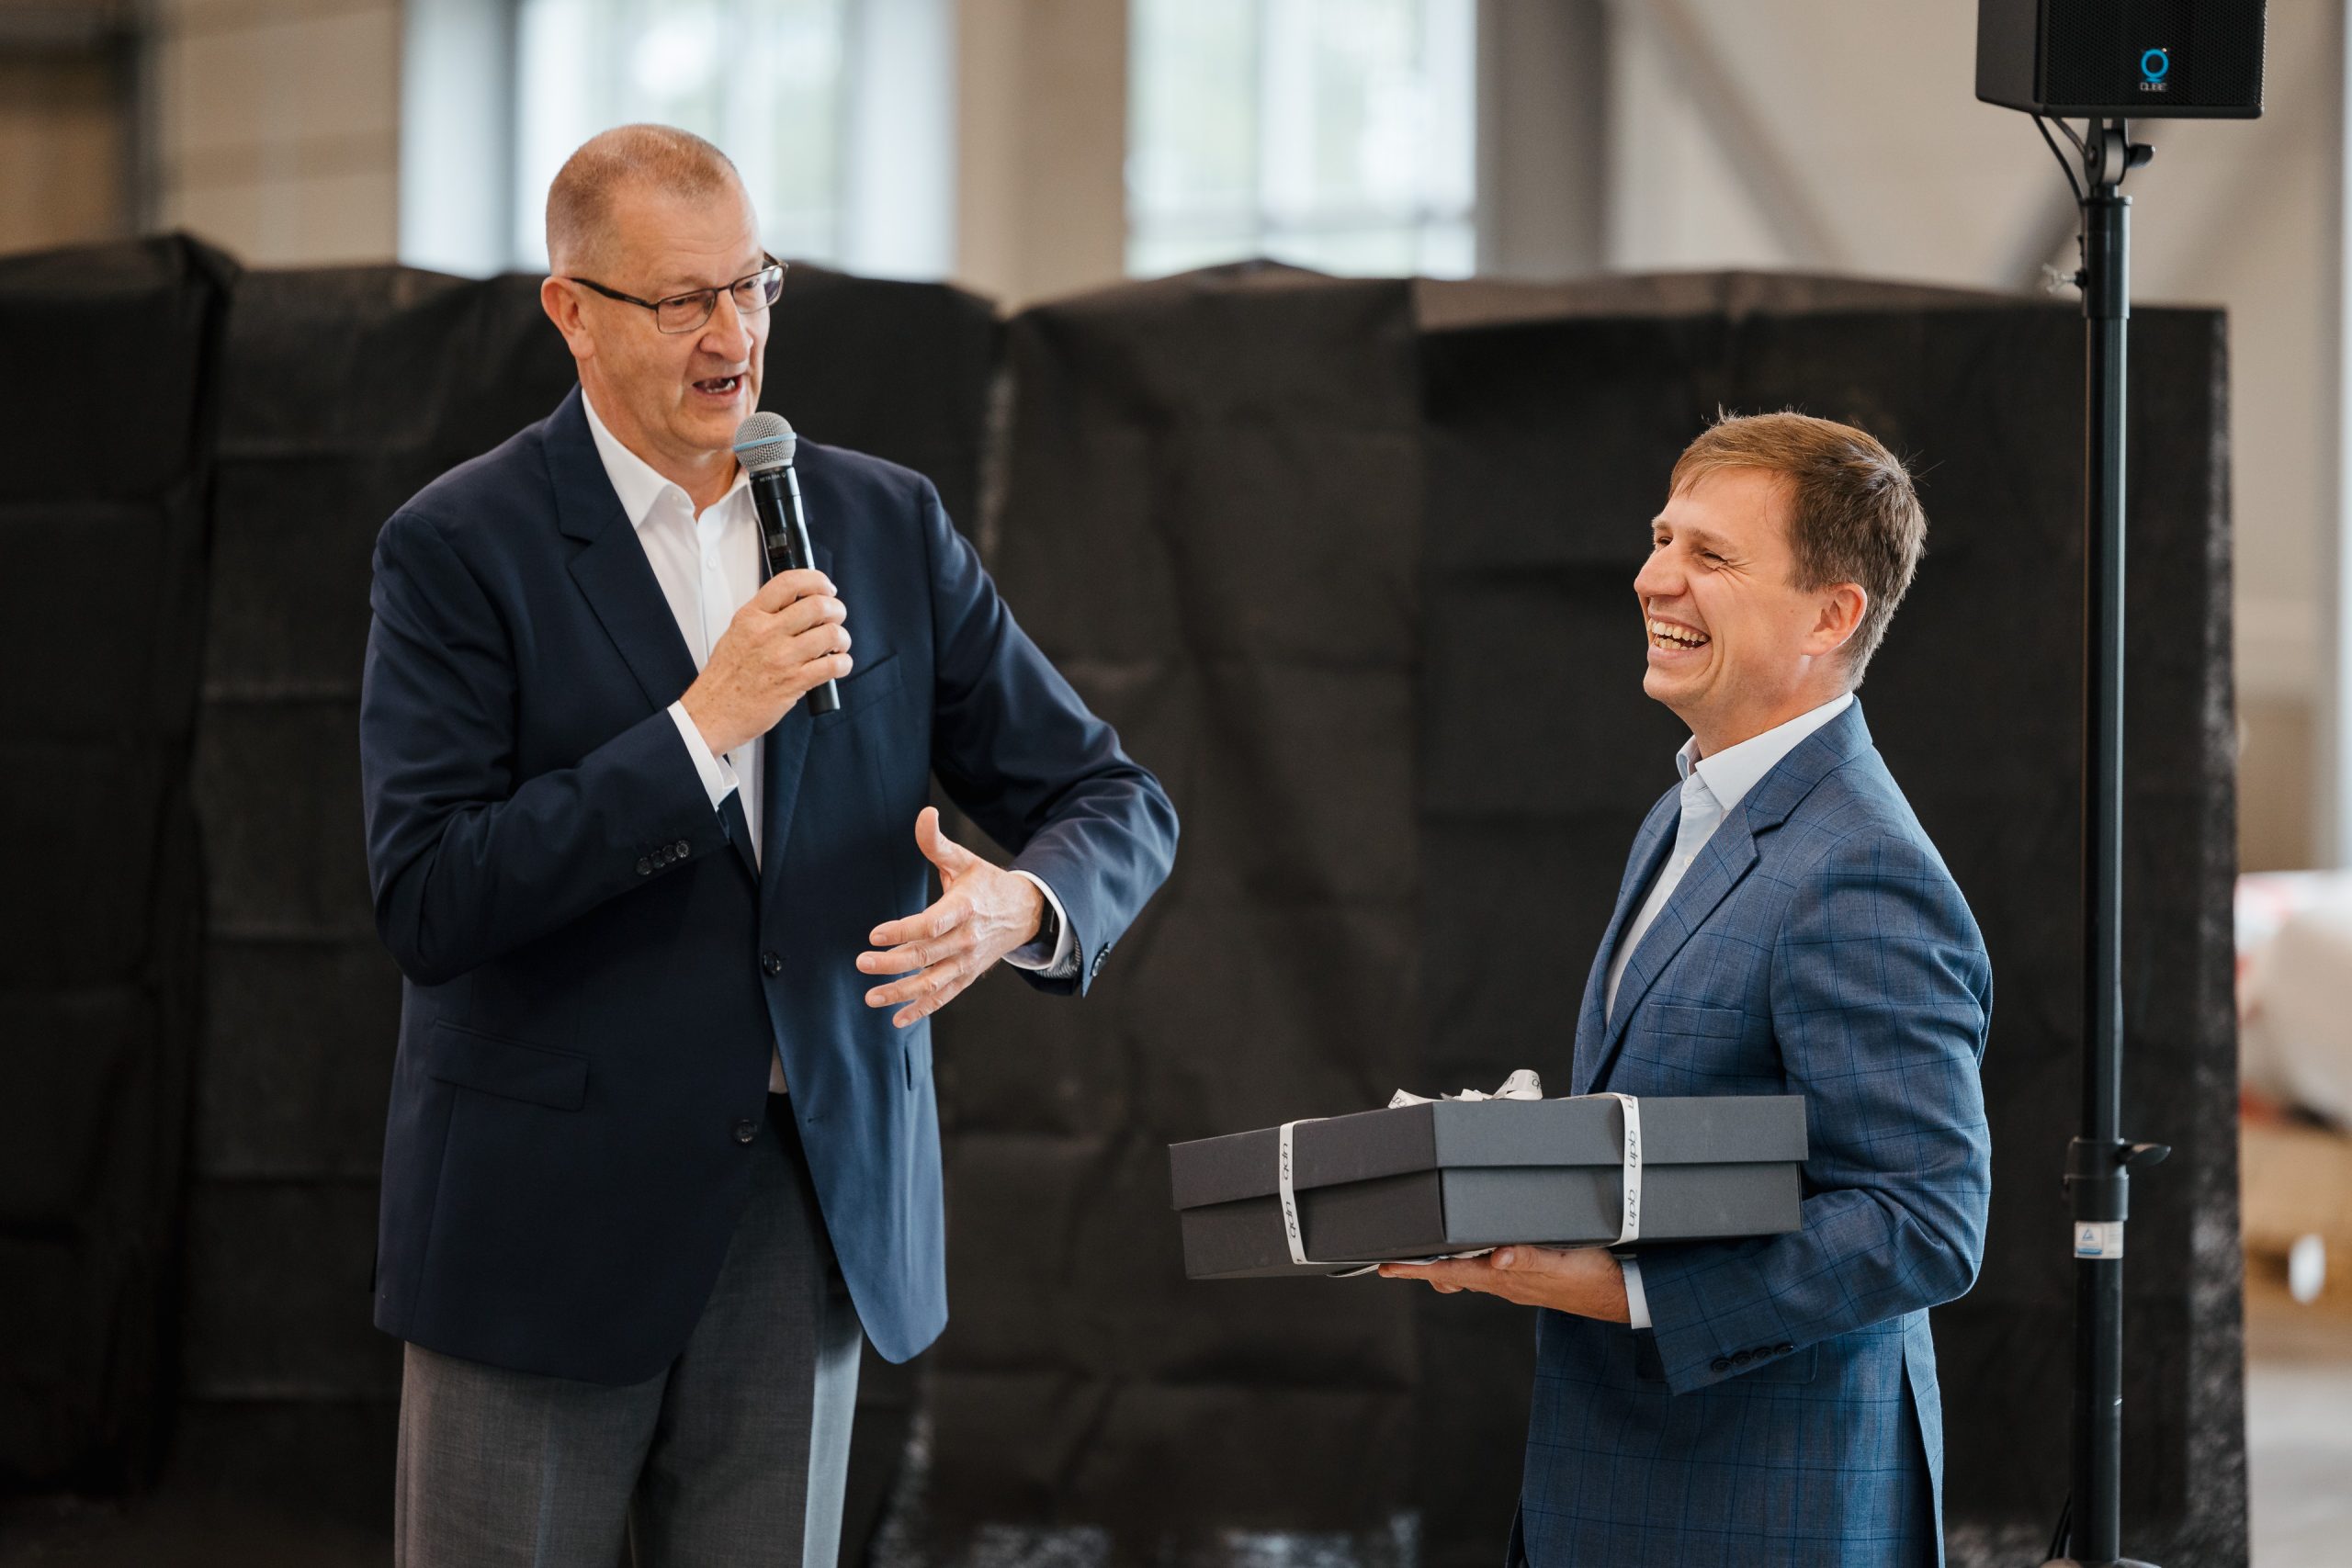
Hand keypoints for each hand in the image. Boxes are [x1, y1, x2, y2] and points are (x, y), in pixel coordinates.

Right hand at [679, 568, 849, 755]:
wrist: (712, 712)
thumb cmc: (725, 677)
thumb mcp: (736, 633)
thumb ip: (764, 616)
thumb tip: (798, 604)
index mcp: (751, 617)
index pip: (789, 583)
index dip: (816, 580)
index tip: (826, 588)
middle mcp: (767, 633)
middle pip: (818, 605)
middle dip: (836, 609)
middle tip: (836, 617)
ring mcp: (781, 658)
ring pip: (831, 634)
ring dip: (842, 638)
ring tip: (837, 644)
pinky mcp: (794, 683)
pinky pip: (833, 665)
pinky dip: (843, 663)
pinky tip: (838, 664)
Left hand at [856, 807, 1046, 1027]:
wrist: (1025, 912)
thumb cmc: (986, 883)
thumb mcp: (964, 861)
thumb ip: (937, 843)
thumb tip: (924, 813)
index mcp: (964, 908)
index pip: (931, 924)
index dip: (903, 930)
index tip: (875, 933)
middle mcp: (966, 939)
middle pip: (926, 956)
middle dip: (892, 963)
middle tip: (861, 963)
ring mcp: (968, 962)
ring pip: (932, 983)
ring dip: (901, 993)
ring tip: (870, 998)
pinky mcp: (968, 976)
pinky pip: (944, 997)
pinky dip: (922, 1010)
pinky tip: (897, 1019)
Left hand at [1378, 1246, 1630, 1321]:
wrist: (1625, 1295)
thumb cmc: (1594, 1278)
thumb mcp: (1563, 1263)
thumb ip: (1530, 1258)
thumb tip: (1498, 1256)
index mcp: (1505, 1278)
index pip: (1450, 1271)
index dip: (1416, 1268)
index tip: (1386, 1267)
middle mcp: (1504, 1283)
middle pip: (1452, 1274)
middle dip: (1420, 1267)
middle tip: (1389, 1261)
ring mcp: (1516, 1283)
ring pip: (1470, 1272)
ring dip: (1444, 1263)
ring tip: (1421, 1254)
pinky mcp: (1530, 1279)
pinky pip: (1492, 1270)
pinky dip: (1473, 1260)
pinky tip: (1474, 1251)